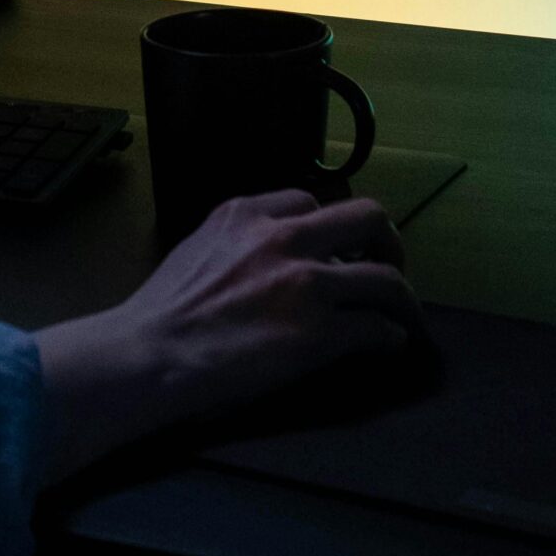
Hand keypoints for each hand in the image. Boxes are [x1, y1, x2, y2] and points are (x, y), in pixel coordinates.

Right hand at [35, 189, 419, 482]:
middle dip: (386, 241)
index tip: (335, 248)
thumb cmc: (160, 314)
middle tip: (387, 264)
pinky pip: (377, 328)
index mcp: (247, 213)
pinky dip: (390, 337)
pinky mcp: (319, 334)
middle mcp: (283, 238)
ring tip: (404, 314)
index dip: (328, 226)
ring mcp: (306, 285)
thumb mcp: (197, 248)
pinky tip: (387, 346)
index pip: (309, 200)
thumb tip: (263, 262)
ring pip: (386, 277)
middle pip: (367, 216)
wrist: (150, 355)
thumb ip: (237, 242)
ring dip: (402, 297)